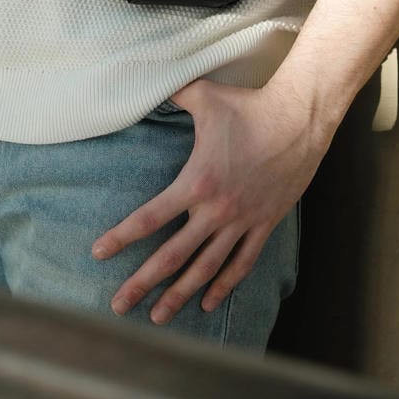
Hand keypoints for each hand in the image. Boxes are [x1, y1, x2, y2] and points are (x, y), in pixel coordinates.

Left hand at [92, 77, 329, 324]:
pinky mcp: (265, 223)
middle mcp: (217, 209)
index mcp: (196, 181)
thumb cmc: (250, 106)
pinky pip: (242, 262)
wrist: (300, 118)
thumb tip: (146, 81)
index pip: (150, 217)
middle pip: (172, 255)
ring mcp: (242, 220)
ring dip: (181, 294)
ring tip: (158, 317)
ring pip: (206, 268)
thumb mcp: (204, 95)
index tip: (98, 253)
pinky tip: (209, 302)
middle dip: (142, 283)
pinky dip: (224, 285)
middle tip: (118, 305)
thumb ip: (173, 94)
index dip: (122, 237)